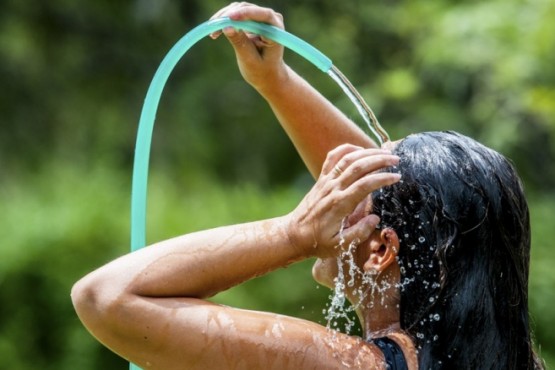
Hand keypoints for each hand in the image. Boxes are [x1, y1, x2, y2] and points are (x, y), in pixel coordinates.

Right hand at [209, 3, 286, 91]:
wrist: (267, 75)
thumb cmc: (262, 71)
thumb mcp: (250, 60)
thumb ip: (240, 43)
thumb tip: (226, 27)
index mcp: (276, 31)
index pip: (263, 15)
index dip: (247, 14)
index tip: (230, 18)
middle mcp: (271, 20)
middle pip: (248, 9)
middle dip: (229, 16)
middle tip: (213, 27)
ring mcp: (261, 18)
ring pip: (239, 8)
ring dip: (224, 18)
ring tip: (213, 32)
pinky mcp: (251, 19)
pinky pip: (236, 13)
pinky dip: (225, 21)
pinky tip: (215, 32)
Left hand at [286, 144, 400, 257]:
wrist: (292, 234)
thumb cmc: (316, 243)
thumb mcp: (339, 247)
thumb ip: (359, 233)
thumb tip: (375, 218)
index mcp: (339, 205)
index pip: (364, 185)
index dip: (382, 178)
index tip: (397, 177)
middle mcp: (332, 189)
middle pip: (358, 166)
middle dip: (379, 160)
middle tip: (397, 160)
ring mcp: (326, 182)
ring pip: (347, 159)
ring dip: (367, 152)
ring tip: (385, 152)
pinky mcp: (321, 179)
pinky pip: (332, 158)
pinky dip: (346, 149)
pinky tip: (360, 149)